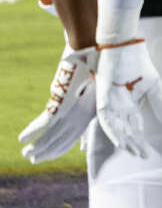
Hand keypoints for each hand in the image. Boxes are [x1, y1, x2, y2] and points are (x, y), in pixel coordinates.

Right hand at [18, 45, 97, 163]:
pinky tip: (22, 138)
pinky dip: (32, 131)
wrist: (89, 48)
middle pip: (62, 140)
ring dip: (37, 146)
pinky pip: (44, 123)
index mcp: (90, 112)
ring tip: (26, 153)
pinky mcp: (61, 103)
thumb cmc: (92, 64)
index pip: (73, 137)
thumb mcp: (93, 86)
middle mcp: (82, 115)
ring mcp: (72, 110)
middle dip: (47, 152)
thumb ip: (87, 101)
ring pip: (52, 136)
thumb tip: (83, 105)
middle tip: (33, 159)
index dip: (60, 148)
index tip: (49, 156)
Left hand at [95, 40, 161, 158]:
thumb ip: (159, 103)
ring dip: (124, 140)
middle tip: (143, 156)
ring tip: (133, 152)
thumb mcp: (153, 85)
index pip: (135, 126)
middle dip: (134, 144)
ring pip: (116, 128)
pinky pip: (107, 119)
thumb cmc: (138, 62)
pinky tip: (121, 140)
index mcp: (130, 103)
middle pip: (126, 130)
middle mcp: (119, 107)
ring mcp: (111, 103)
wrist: (124, 46)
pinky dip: (114, 131)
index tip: (148, 152)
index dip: (141, 139)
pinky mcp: (104, 99)